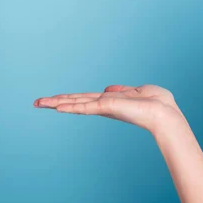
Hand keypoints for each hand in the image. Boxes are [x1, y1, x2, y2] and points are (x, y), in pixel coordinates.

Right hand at [33, 84, 182, 132]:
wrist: (166, 113)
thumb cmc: (158, 103)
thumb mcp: (138, 91)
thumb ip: (122, 90)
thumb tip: (108, 89)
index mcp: (111, 101)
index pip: (85, 99)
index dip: (69, 99)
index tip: (52, 100)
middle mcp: (105, 105)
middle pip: (76, 101)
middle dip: (56, 102)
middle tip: (36, 102)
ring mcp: (106, 107)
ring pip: (77, 103)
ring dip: (58, 103)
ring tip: (39, 103)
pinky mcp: (109, 107)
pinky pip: (87, 107)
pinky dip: (72, 107)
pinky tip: (58, 108)